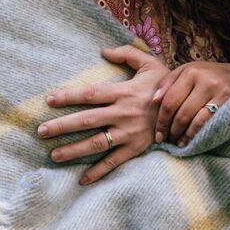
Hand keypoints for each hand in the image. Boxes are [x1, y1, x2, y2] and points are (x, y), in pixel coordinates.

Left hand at [37, 45, 168, 184]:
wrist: (188, 109)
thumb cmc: (165, 85)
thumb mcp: (151, 63)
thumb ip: (128, 54)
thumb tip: (104, 50)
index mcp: (124, 92)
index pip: (90, 94)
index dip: (68, 97)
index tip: (49, 100)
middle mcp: (123, 113)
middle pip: (87, 120)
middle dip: (62, 126)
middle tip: (41, 131)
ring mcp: (129, 133)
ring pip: (96, 143)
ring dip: (73, 150)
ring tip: (54, 155)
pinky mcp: (136, 148)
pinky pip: (114, 161)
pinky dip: (98, 171)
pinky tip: (82, 179)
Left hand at [153, 61, 229, 146]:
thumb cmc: (207, 75)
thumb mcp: (187, 71)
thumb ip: (168, 83)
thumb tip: (154, 101)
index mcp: (190, 71)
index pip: (169, 101)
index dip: (161, 121)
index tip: (158, 134)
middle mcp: (204, 80)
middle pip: (181, 113)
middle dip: (171, 130)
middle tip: (167, 140)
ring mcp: (218, 92)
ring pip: (193, 120)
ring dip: (183, 135)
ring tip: (177, 142)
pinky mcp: (228, 103)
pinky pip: (207, 123)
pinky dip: (196, 134)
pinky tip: (190, 140)